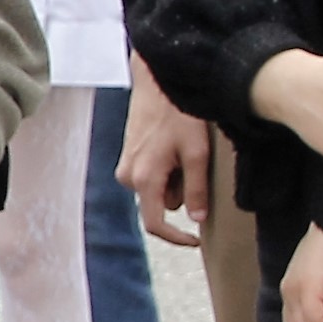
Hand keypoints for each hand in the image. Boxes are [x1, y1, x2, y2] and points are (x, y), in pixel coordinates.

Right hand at [119, 69, 210, 242]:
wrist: (157, 81)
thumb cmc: (179, 113)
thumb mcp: (197, 152)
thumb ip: (196, 189)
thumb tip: (196, 219)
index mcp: (143, 178)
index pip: (155, 224)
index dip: (177, 238)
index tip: (196, 240)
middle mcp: (128, 176)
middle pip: (160, 203)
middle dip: (181, 192)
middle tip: (197, 163)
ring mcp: (125, 164)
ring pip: (157, 188)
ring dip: (175, 178)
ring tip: (185, 147)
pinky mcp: (128, 155)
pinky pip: (151, 174)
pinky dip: (167, 167)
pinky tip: (174, 142)